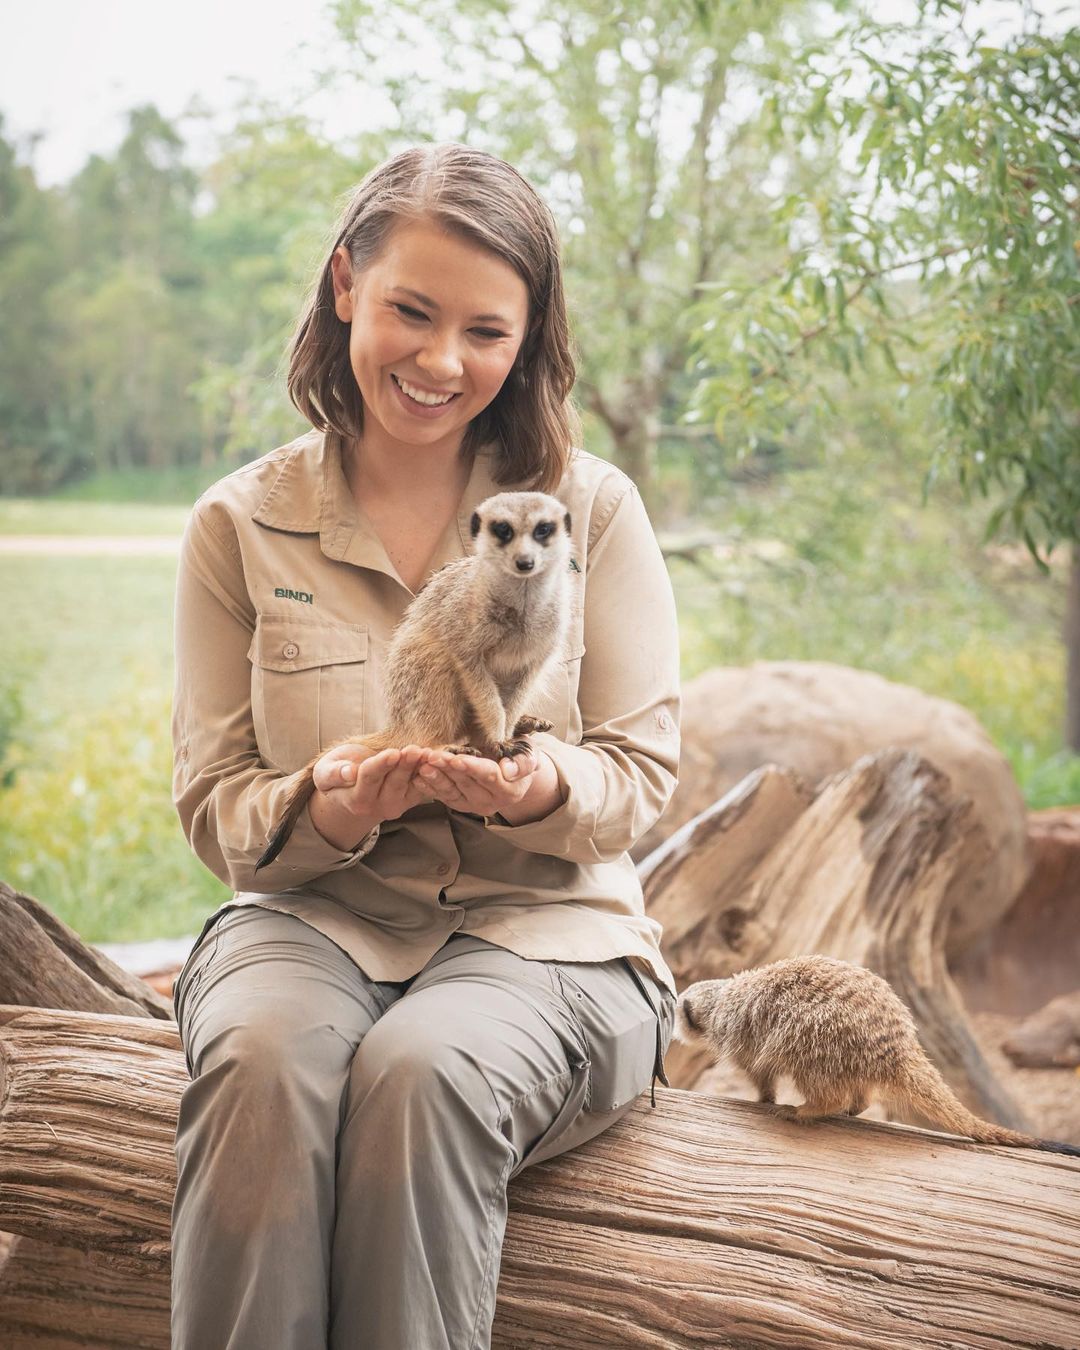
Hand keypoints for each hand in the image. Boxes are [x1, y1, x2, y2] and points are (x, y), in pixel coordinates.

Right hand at [308, 744, 431, 849]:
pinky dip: (430, 772)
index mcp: (356, 800)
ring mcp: (397, 804)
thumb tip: (348, 772)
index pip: (369, 778)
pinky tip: (434, 757)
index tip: (392, 752)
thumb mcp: (325, 774)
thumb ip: (333, 774)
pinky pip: (423, 786)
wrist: (350, 790)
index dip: (381, 765)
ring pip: (411, 784)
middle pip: (394, 782)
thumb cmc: (336, 777)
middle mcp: (378, 806)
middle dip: (405, 765)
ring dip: (420, 767)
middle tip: (414, 749)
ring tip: (427, 752)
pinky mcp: (411, 799)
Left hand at [416, 745, 563, 823]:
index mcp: (508, 790)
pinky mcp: (458, 804)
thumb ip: (523, 763)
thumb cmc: (520, 757)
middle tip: (432, 756)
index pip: (487, 776)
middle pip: (465, 784)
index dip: (471, 767)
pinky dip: (429, 787)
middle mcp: (490, 802)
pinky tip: (417, 777)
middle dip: (448, 769)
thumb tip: (508, 771)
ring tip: (422, 766)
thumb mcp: (529, 756)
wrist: (512, 772)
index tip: (456, 758)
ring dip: (435, 779)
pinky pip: (442, 797)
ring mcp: (472, 805)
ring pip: (451, 792)